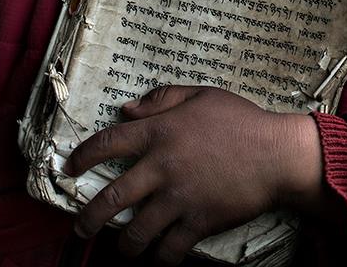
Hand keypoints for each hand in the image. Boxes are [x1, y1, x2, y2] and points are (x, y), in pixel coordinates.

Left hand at [64, 85, 321, 263]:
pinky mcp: (198, 222)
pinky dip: (159, 259)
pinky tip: (156, 258)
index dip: (82, 156)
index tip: (69, 167)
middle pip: (111, 198)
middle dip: (88, 217)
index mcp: (159, 132)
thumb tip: (125, 109)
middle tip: (79, 227)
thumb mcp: (200, 95)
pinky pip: (169, 249)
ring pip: (136, 231)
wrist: (277, 155)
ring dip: (123, 244)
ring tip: (121, 247)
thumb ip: (160, 99)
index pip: (107, 144)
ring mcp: (178, 198)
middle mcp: (161, 167)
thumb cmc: (240, 121)